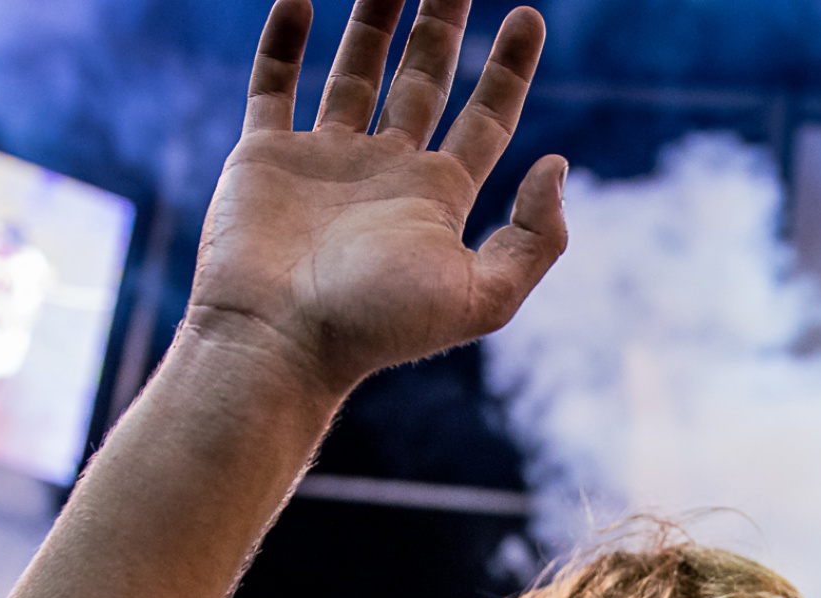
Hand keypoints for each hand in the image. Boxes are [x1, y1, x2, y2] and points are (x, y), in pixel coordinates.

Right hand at [186, 0, 567, 399]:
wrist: (278, 342)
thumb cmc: (378, 326)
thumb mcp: (482, 297)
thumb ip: (534, 240)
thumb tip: (557, 165)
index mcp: (437, 198)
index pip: (485, 119)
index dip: (509, 69)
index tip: (529, 17)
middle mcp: (384, 173)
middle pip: (424, 80)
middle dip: (442, 26)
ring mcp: (323, 161)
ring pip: (355, 72)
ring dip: (373, 19)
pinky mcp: (263, 157)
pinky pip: (274, 85)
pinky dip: (285, 41)